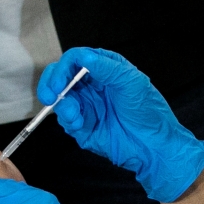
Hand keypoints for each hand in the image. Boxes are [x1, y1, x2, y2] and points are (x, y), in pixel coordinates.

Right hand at [39, 47, 203, 202]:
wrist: (153, 146)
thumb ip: (106, 67)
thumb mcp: (132, 82)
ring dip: (62, 105)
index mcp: (103, 69)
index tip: (60, 80)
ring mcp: (85, 106)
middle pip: (59, 77)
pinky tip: (80, 124)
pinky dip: (68, 120)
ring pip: (59, 99)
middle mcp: (91, 85)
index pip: (74, 59)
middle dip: (51, 84)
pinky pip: (65, 120)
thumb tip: (84, 56)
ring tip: (75, 115)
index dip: (63, 67)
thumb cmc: (149, 112)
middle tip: (51, 95)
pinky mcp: (82, 126)